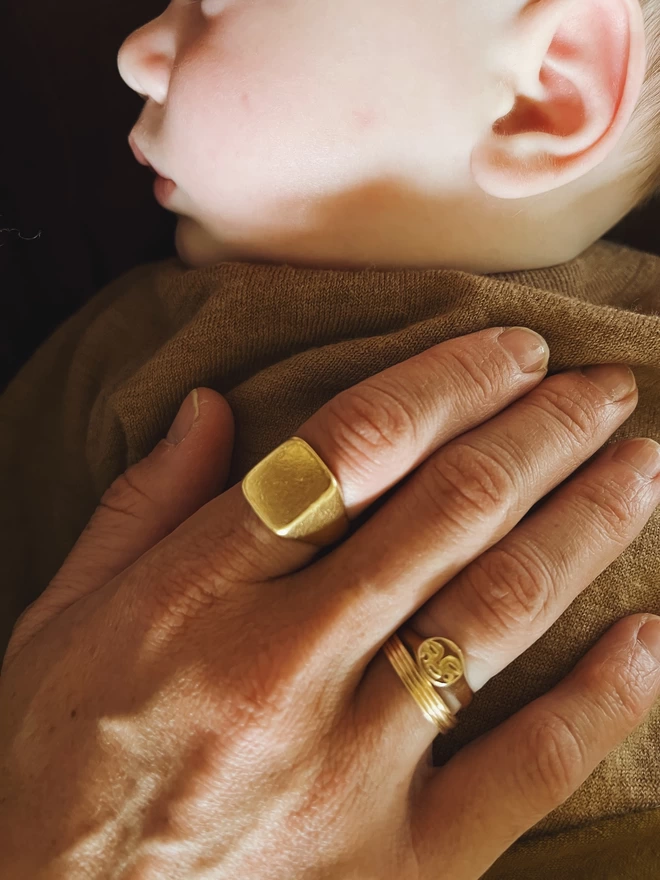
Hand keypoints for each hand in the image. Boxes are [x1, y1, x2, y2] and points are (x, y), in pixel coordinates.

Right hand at [2, 327, 658, 878]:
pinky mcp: (402, 860)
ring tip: (641, 468)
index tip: (513, 352)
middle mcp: (287, 665)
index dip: (448, 383)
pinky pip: (526, 766)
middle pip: (450, 511)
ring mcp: (353, 765)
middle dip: (543, 433)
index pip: (352, 448)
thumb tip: (213, 407)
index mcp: (200, 594)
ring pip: (499, 612)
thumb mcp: (66, 617)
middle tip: (603, 390)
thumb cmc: (53, 763)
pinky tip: (650, 638)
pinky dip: (604, 699)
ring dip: (586, 525)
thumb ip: (145, 503)